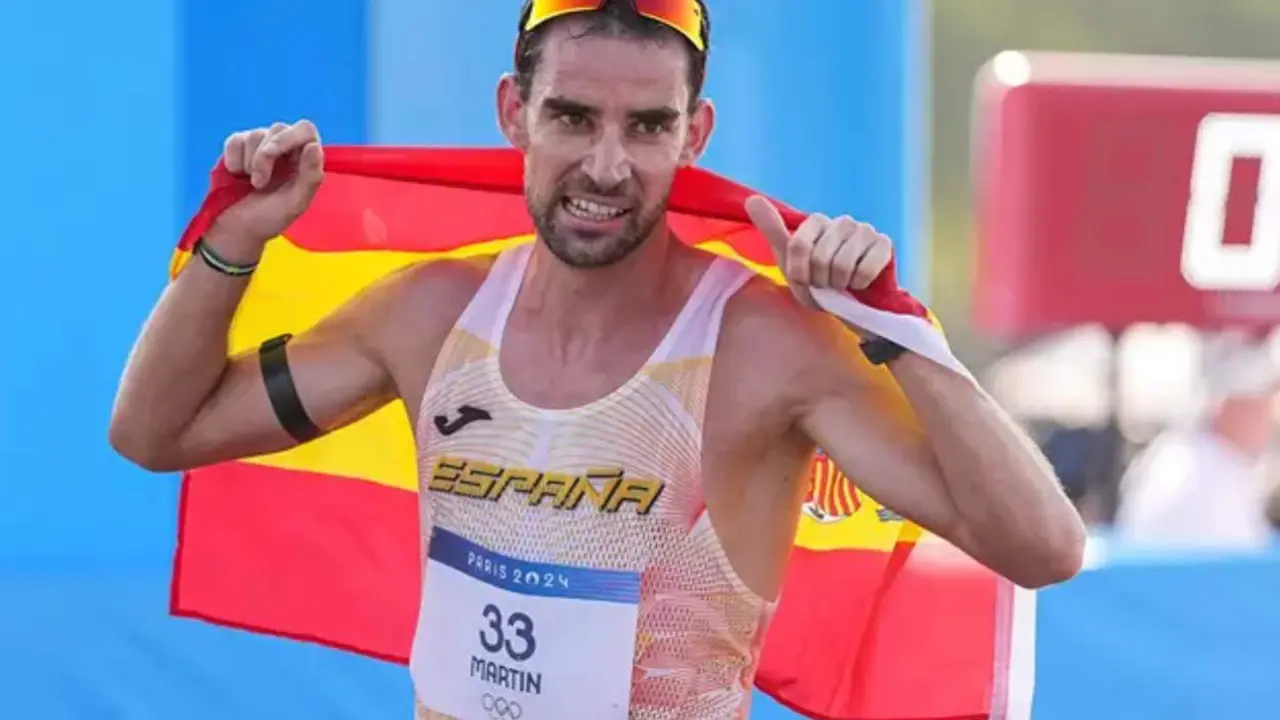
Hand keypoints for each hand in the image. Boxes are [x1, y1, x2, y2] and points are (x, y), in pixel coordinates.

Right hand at [205, 120, 324, 260]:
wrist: (235, 227)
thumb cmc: (270, 218)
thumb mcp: (295, 204)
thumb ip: (310, 176)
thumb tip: (313, 146)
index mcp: (305, 160)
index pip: (306, 130)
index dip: (290, 137)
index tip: (272, 153)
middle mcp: (286, 147)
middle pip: (278, 128)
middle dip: (265, 156)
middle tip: (259, 184)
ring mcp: (261, 145)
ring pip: (255, 134)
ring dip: (250, 163)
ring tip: (252, 184)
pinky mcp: (238, 147)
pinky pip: (235, 141)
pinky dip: (234, 160)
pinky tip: (237, 176)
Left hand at [744, 195, 893, 309]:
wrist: (851, 303)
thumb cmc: (817, 280)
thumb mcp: (789, 259)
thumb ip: (772, 229)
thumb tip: (752, 199)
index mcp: (817, 222)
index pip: (798, 246)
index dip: (799, 272)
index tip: (804, 280)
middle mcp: (842, 221)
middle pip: (820, 258)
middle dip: (821, 282)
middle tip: (826, 285)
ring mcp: (865, 230)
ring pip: (843, 265)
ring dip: (840, 285)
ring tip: (842, 284)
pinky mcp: (884, 245)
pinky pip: (865, 270)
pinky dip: (860, 284)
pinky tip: (860, 283)